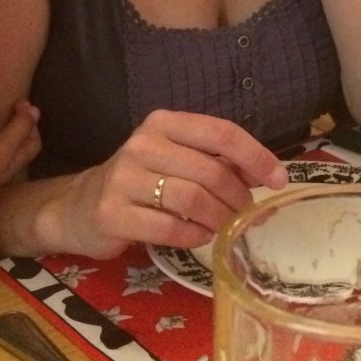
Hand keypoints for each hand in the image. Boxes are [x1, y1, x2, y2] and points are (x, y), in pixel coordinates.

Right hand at [0, 99, 40, 197]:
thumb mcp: (4, 144)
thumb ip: (20, 128)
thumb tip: (36, 109)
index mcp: (16, 163)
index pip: (33, 143)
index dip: (32, 124)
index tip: (23, 104)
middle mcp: (5, 168)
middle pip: (20, 146)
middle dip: (20, 127)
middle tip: (13, 107)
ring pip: (3, 148)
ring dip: (4, 132)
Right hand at [39, 109, 287, 260]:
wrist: (81, 206)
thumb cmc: (141, 180)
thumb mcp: (176, 159)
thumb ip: (217, 160)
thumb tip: (269, 173)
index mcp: (163, 123)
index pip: (220, 132)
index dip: (256, 156)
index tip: (280, 179)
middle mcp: (142, 144)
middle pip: (210, 170)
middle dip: (238, 196)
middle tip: (245, 212)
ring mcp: (124, 179)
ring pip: (193, 199)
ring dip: (219, 218)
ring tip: (223, 226)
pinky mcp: (113, 213)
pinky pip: (170, 227)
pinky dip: (195, 235)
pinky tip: (199, 237)